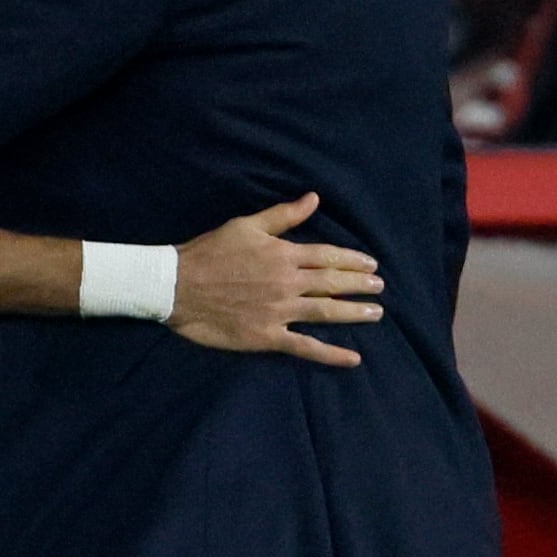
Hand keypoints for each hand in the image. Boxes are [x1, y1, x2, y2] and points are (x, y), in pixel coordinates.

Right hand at [168, 195, 382, 364]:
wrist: (176, 286)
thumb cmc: (208, 252)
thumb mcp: (246, 226)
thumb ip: (283, 216)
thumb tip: (314, 199)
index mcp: (283, 254)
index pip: (327, 256)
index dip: (352, 260)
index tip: (371, 264)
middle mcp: (287, 282)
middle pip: (333, 283)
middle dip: (360, 284)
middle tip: (380, 287)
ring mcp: (280, 311)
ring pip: (326, 311)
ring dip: (355, 312)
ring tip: (375, 313)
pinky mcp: (268, 336)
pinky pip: (305, 346)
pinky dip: (331, 353)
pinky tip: (353, 358)